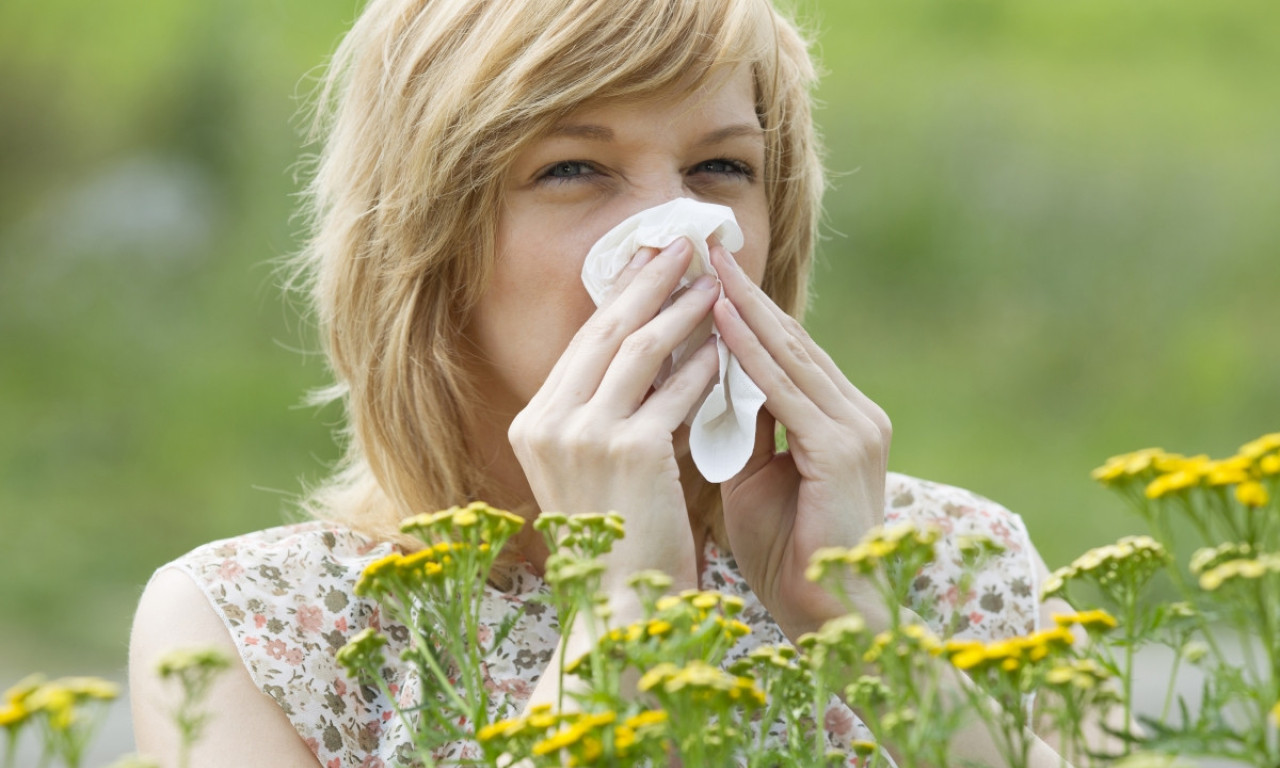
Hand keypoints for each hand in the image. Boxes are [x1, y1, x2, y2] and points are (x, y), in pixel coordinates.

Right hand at [508, 238, 720, 602]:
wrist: (617, 609)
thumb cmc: (616, 544)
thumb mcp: (596, 470)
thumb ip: (610, 414)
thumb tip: (656, 352)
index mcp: (534, 425)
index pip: (584, 343)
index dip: (621, 296)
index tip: (650, 262)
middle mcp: (547, 423)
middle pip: (606, 330)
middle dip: (649, 281)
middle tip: (684, 244)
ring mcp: (583, 435)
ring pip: (640, 349)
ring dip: (682, 310)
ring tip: (715, 283)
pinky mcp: (627, 450)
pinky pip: (674, 391)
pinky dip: (703, 365)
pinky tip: (726, 345)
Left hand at [710, 245, 891, 639]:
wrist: (828, 616)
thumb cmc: (787, 553)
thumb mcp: (755, 477)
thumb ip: (742, 429)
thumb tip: (707, 385)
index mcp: (838, 420)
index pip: (786, 352)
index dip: (745, 311)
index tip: (704, 274)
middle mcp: (855, 413)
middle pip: (790, 340)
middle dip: (743, 293)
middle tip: (703, 246)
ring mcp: (854, 427)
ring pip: (789, 354)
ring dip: (744, 308)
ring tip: (706, 266)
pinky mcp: (841, 449)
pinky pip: (785, 391)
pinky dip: (751, 354)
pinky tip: (721, 321)